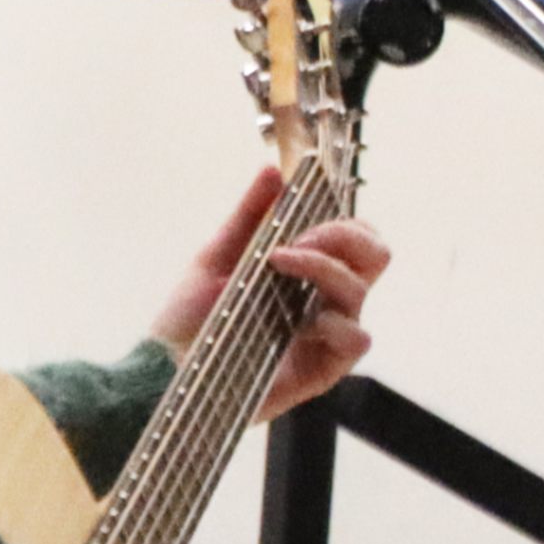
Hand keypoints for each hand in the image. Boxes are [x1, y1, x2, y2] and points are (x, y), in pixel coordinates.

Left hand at [155, 162, 392, 415]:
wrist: (168, 371)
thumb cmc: (190, 320)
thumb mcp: (216, 256)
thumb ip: (249, 215)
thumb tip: (272, 172)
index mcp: (307, 275)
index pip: (355, 240)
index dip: (343, 221)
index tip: (301, 217)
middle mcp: (325, 302)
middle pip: (375, 256)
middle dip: (343, 235)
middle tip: (299, 240)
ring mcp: (327, 336)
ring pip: (360, 290)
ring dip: (322, 268)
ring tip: (277, 265)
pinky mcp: (324, 370)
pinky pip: (357, 339)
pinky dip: (334, 321)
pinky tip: (302, 322)